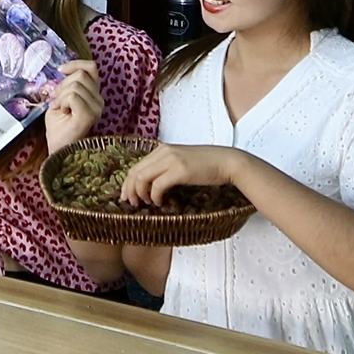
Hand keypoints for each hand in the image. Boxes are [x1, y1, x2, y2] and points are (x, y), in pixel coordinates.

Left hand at [38, 60, 105, 157]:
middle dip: (62, 86)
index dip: (75, 64)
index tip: (60, 70)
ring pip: (75, 85)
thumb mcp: (61, 98)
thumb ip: (67, 84)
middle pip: (80, 75)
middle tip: (58, 102)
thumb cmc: (59, 125)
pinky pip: (72, 96)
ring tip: (62, 110)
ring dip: (61, 96)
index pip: (91, 67)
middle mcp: (99, 100)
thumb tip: (63, 69)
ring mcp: (97, 108)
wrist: (58, 146)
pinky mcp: (89, 115)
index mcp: (94, 94)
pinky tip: (63, 113)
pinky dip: (62, 102)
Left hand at [119, 143, 245, 205]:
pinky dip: (154, 196)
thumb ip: (166, 168)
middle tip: (132, 203)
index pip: (136, 166)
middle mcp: (164, 152)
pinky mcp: (179, 170)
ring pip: (142, 178)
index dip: (128, 183)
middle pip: (135, 172)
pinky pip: (157, 185)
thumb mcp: (181, 162)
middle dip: (129, 190)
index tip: (127, 196)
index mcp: (162, 149)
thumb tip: (151, 185)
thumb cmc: (206, 165)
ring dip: (141, 194)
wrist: (226, 162)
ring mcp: (171, 160)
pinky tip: (160, 202)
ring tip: (147, 203)